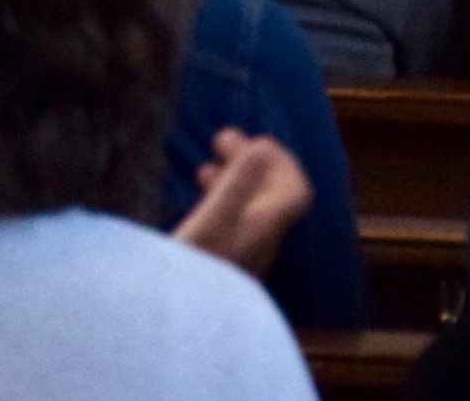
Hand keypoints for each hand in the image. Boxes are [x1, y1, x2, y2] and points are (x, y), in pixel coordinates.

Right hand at [169, 132, 310, 275]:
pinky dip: (218, 203)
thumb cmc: (190, 273)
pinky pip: (230, 225)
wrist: (173, 331)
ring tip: (205, 166)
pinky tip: (195, 202)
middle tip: (220, 139)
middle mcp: (260, 244)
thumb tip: (262, 147)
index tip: (253, 140)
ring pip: (247, 211)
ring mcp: (241, 258)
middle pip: (270, 198)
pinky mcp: (220, 268)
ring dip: (232, 181)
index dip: (281, 160)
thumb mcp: (209, 224)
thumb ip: (236, 186)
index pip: (296, 191)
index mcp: (264, 231)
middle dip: (251, 163)